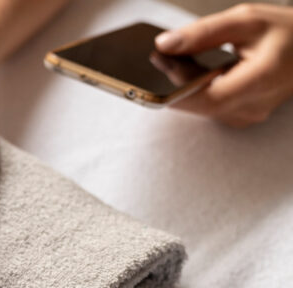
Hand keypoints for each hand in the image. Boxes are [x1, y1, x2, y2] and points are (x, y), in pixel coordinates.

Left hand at [155, 3, 292, 126]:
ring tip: (178, 58)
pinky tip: (195, 70)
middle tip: (162, 55)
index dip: (178, 90)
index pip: (210, 99)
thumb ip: (203, 33)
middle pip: (201, 103)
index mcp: (262, 80)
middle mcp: (255, 105)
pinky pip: (210, 106)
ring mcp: (248, 114)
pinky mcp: (242, 116)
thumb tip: (165, 44)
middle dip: (177, 80)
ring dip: (186, 84)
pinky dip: (197, 89)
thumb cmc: (286, 32)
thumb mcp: (246, 20)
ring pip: (202, 106)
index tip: (158, 69)